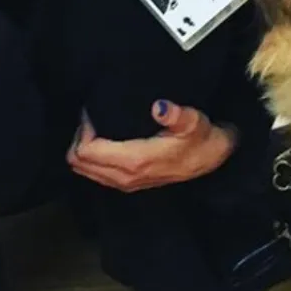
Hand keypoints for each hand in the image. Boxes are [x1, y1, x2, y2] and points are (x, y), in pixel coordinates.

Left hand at [67, 101, 237, 191]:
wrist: (212, 160)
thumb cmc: (201, 139)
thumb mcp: (193, 122)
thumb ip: (177, 114)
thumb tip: (160, 107)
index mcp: (134, 161)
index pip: (87, 152)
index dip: (84, 129)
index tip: (94, 111)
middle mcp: (124, 177)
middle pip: (78, 164)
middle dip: (78, 139)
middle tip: (91, 118)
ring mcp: (124, 183)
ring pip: (84, 170)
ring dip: (83, 149)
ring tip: (96, 126)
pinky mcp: (127, 183)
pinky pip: (95, 173)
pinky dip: (91, 158)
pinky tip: (104, 140)